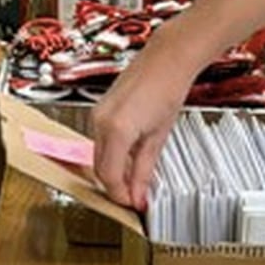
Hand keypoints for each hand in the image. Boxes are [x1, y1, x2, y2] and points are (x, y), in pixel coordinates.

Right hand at [92, 24, 200, 208]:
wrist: (166, 59)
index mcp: (116, 130)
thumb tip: (138, 195)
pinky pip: (100, 142)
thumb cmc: (167, 89)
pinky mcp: (100, 111)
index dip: (120, 195)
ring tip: (134, 181)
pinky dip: (112, 156)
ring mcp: (97, 115)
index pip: (109, 177)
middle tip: (134, 198)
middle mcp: (100, 122)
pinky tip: (129, 160)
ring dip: (113, 171)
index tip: (133, 205)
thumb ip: (144, 170)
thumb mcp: (158, 138)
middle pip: (100, 168)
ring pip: (98, 156)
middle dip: (115, 186)